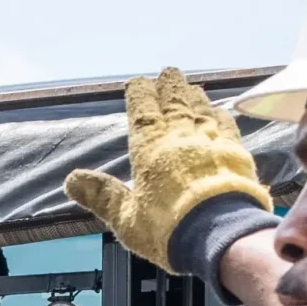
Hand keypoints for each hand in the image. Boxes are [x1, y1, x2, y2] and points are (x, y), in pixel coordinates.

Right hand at [64, 68, 272, 271]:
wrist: (219, 232)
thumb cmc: (167, 228)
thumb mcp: (125, 218)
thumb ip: (102, 195)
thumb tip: (71, 180)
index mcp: (149, 147)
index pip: (142, 110)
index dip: (139, 94)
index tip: (138, 82)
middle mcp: (180, 135)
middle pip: (174, 102)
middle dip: (169, 86)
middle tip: (168, 72)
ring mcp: (210, 140)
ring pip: (200, 108)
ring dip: (194, 96)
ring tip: (191, 87)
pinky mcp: (236, 151)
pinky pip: (226, 125)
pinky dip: (220, 115)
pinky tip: (219, 112)